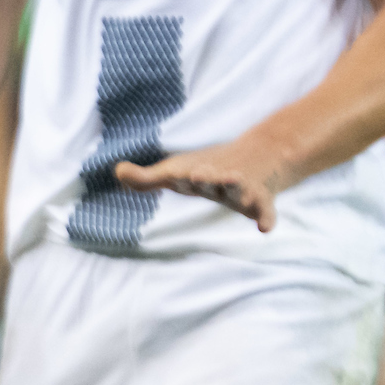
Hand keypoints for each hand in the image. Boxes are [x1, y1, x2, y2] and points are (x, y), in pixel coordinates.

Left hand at [112, 139, 282, 231]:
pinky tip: (265, 229)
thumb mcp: (176, 173)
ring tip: (233, 180)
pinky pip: (267, 211)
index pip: (183, 175)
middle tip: (199, 174)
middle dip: (206, 175)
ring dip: (235, 184)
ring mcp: (242, 188)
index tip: (170, 174)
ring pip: (239, 186)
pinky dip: (267, 218)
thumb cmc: (207, 167)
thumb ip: (146, 179)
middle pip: (212, 177)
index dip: (177, 175)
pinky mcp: (262, 201)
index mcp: (195, 174)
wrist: (259, 155)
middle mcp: (218, 178)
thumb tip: (116, 172)